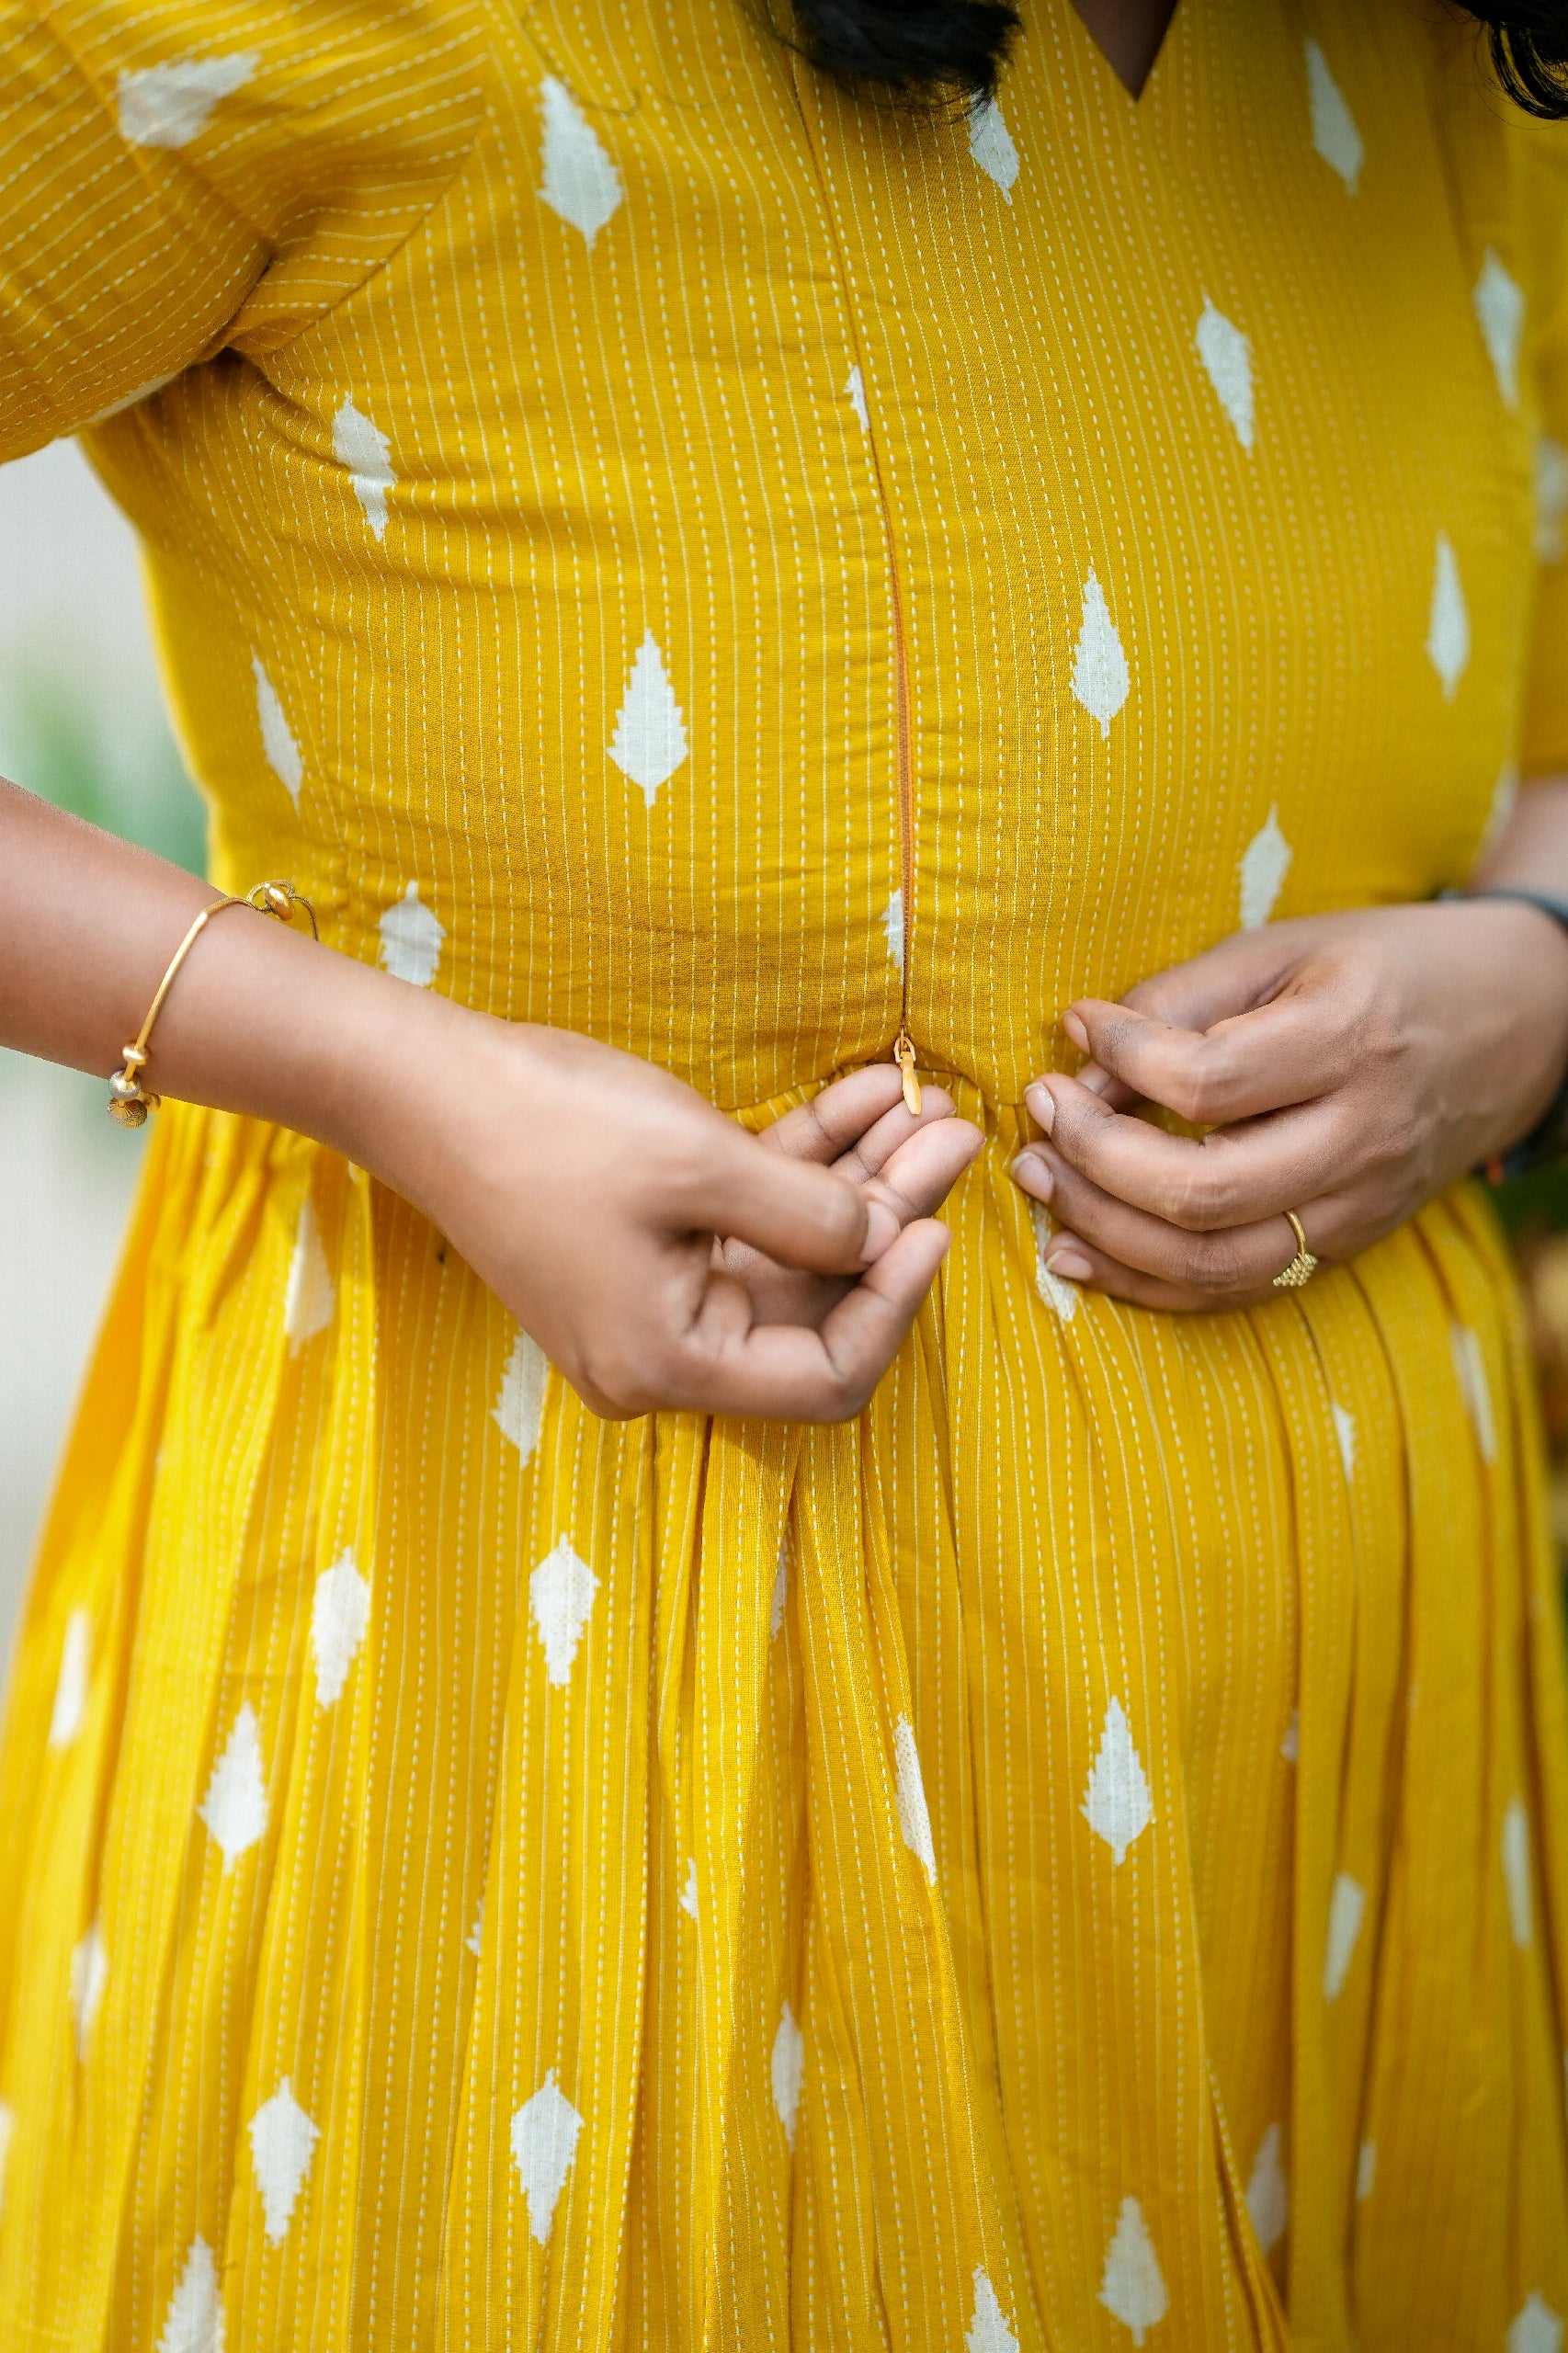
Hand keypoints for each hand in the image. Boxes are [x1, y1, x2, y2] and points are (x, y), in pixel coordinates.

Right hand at [364, 1003, 982, 1418]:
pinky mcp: (642, 1245)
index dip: (893, 1306)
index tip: (933, 1227)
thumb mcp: (699, 1167)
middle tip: (952, 1136)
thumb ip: (809, 1216)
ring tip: (924, 1106)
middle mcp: (663, 1352)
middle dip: (887, 1217)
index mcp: (670, 1365)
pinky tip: (861, 1096)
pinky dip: (798, 1162)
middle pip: (813, 1305)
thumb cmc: (551, 1128)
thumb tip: (882, 1237)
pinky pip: (742, 1216)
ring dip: (855, 1179)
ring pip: (787, 1251)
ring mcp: (651, 1298)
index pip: (824, 1376)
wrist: (424, 1083)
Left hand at [1010, 901, 1567, 1311]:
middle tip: (1037, 1121)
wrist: (1513, 1024)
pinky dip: (1144, 1284)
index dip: (1121, 1063)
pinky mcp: (1345, 1246)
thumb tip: (1077, 1052)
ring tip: (1040, 1183)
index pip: (1209, 1080)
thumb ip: (1180, 998)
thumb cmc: (1380, 969)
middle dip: (1094, 1163)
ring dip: (1105, 1232)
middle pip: (1204, 1190)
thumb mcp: (1286, 949)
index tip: (1076, 1033)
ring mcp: (1357, 1205)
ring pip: (1212, 1261)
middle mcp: (1360, 1136)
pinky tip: (1080, 1252)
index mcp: (1350, 1040)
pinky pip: (1232, 1291)